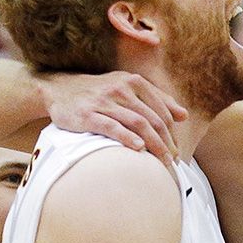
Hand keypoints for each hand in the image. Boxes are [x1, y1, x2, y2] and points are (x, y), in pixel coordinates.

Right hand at [39, 71, 187, 164]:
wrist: (58, 88)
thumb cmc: (99, 91)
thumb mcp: (127, 87)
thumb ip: (156, 99)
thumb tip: (184, 116)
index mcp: (134, 82)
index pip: (161, 109)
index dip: (172, 131)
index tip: (177, 149)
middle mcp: (121, 89)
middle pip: (152, 118)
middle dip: (166, 141)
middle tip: (172, 160)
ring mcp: (104, 101)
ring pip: (137, 123)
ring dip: (153, 143)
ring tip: (162, 160)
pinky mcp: (87, 114)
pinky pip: (112, 127)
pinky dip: (127, 138)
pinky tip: (139, 148)